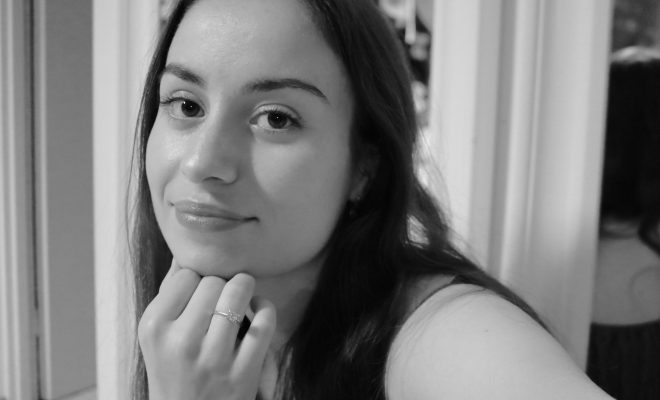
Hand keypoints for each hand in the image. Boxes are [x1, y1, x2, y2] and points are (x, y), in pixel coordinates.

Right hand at [138, 260, 276, 399]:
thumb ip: (169, 294)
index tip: (201, 293)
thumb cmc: (173, 371)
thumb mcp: (156, 335)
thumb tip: (186, 252)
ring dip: (245, 288)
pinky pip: (265, 322)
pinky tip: (259, 310)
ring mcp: (214, 359)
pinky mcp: (243, 373)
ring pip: (238, 292)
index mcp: (154, 327)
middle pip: (214, 281)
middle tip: (221, 299)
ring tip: (242, 296)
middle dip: (221, 285)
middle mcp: (181, 342)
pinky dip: (266, 308)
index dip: (198, 280)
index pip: (187, 274)